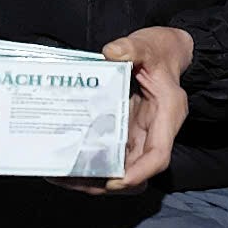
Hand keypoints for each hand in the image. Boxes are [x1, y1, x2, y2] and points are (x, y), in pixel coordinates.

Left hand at [47, 27, 192, 195]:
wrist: (165, 50)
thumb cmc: (160, 50)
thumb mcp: (147, 45)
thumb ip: (132, 48)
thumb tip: (112, 53)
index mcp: (166, 115)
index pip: (158, 156)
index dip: (138, 173)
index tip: (113, 182)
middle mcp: (155, 130)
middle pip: (136, 170)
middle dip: (107, 182)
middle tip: (73, 180)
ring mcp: (140, 133)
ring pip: (122, 167)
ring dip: (96, 176)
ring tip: (61, 175)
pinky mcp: (127, 130)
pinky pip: (112, 153)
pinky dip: (93, 160)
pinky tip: (67, 158)